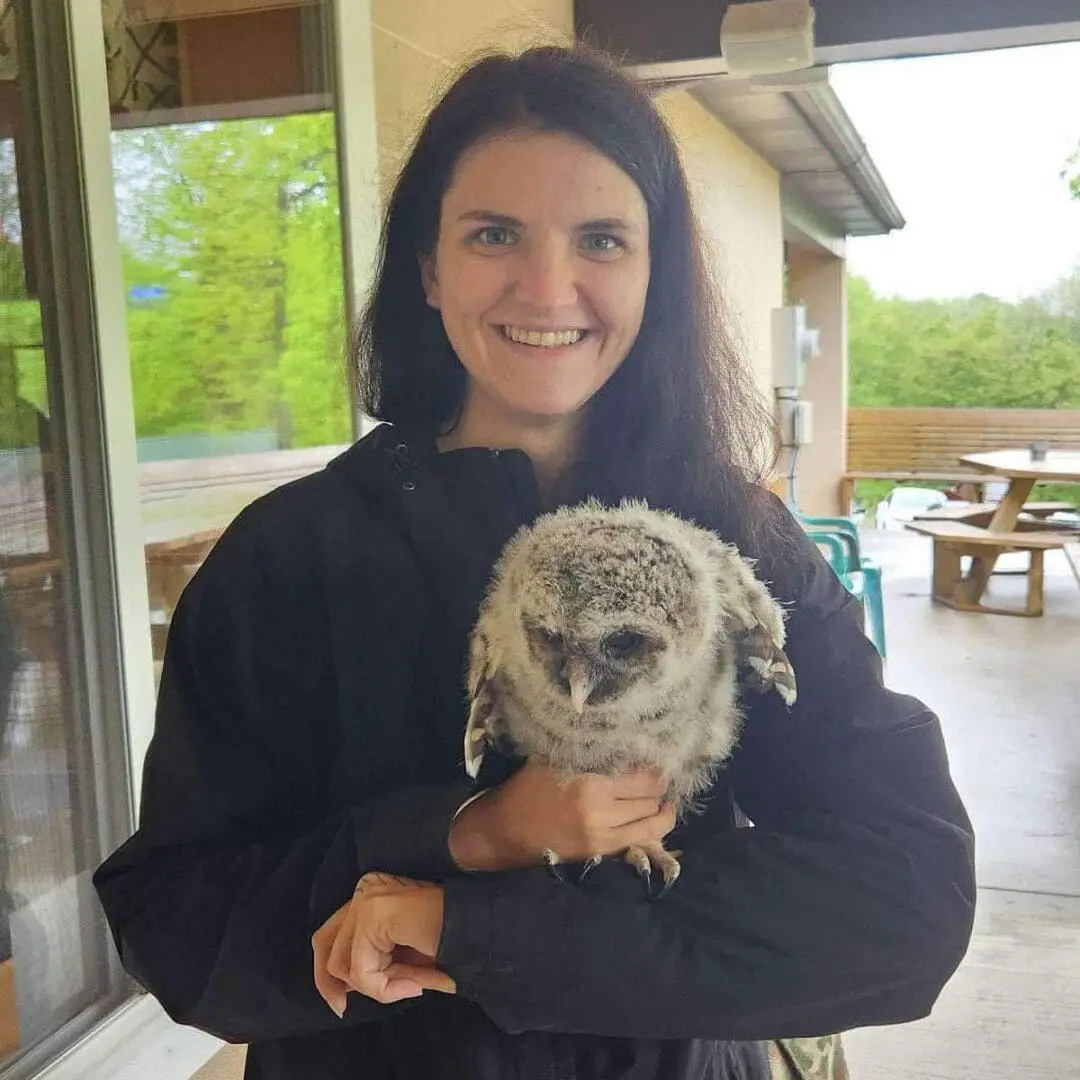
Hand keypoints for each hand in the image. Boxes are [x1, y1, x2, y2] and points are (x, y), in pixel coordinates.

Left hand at [312, 872, 455, 1017]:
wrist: (477, 926)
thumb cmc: (447, 939)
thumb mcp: (401, 953)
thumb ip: (374, 961)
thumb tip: (341, 991)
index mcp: (371, 893)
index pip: (329, 934)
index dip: (327, 973)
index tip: (340, 1002)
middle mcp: (364, 889)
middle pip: (323, 944)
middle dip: (331, 984)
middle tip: (342, 1010)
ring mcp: (367, 900)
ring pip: (344, 965)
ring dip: (379, 986)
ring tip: (413, 983)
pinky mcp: (373, 915)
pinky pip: (363, 972)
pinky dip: (387, 988)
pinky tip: (417, 983)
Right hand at [449, 761, 675, 871]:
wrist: (502, 831)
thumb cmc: (526, 789)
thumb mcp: (556, 762)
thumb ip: (591, 757)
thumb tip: (626, 747)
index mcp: (592, 787)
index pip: (645, 780)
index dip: (657, 771)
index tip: (658, 763)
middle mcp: (602, 815)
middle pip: (652, 803)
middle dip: (660, 791)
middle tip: (660, 781)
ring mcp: (602, 839)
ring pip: (651, 828)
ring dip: (660, 815)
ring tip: (663, 804)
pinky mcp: (598, 854)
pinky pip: (636, 843)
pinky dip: (647, 832)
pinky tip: (647, 822)